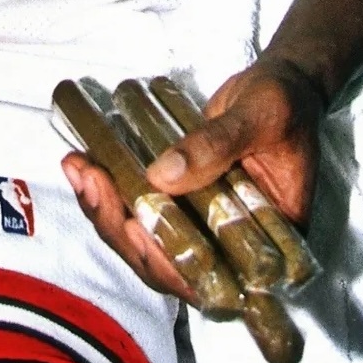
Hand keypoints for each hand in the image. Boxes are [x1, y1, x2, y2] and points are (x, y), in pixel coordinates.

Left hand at [61, 57, 324, 300]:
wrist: (281, 84)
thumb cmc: (284, 103)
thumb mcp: (258, 117)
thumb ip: (215, 146)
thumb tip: (160, 176)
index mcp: (267, 246)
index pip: (210, 277)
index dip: (166, 262)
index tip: (133, 226)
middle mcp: (232, 249)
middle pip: (166, 264)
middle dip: (120, 228)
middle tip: (90, 181)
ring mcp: (203, 228)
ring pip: (146, 240)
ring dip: (106, 209)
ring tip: (78, 168)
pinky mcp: (183, 206)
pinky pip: (142, 211)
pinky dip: (111, 190)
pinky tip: (84, 165)